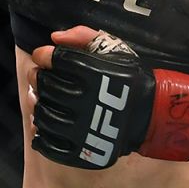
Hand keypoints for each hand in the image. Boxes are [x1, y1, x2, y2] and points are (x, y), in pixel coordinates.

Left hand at [28, 27, 188, 168]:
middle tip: (41, 77)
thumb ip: (84, 36)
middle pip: (45, 86)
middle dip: (39, 78)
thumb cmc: (127, 79)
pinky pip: (49, 146)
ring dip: (38, 105)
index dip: (43, 56)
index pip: (54, 61)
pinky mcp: (81, 151)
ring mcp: (82, 129)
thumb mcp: (113, 49)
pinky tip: (44, 126)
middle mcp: (86, 101)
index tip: (44, 56)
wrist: (150, 115)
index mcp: (93, 73)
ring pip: (43, 114)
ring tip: (44, 100)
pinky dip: (41, 136)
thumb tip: (54, 37)